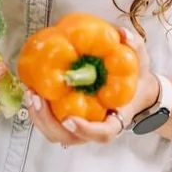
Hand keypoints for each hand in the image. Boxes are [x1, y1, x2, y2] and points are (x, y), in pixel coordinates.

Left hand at [25, 25, 159, 147]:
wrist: (134, 93)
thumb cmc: (136, 81)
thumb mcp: (141, 62)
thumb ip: (135, 47)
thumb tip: (122, 33)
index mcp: (116, 119)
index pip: (103, 133)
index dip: (85, 130)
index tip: (70, 120)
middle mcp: (96, 128)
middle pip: (70, 138)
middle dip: (49, 122)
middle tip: (37, 97)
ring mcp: (81, 128)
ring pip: (56, 134)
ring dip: (39, 117)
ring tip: (30, 92)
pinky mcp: (69, 121)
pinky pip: (50, 124)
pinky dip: (38, 112)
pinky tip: (31, 90)